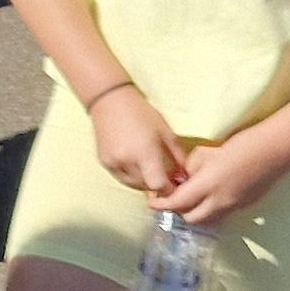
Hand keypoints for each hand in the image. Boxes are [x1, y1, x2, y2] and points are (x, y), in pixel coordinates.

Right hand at [88, 83, 188, 199]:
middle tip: (165, 175)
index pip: (158, 185)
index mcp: (145, 152)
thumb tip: (185, 175)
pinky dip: (131, 176)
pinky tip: (136, 163)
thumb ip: (179, 157)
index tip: (174, 185)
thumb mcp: (166, 132)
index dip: (168, 189)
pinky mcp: (104, 162)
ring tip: (150, 167)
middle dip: (158, 184)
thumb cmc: (140, 113)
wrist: (111, 101)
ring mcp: (113, 162)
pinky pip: (122, 178)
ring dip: (144, 182)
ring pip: (134, 185)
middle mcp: (127, 160)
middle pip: (147, 187)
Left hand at [161, 126, 281, 226]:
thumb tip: (183, 177)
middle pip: (192, 218)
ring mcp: (235, 206)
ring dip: (196, 213)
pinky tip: (210, 196)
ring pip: (208, 219)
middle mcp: (220, 202)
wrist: (275, 150)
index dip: (162, 205)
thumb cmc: (239, 145)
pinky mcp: (246, 206)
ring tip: (190, 199)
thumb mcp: (206, 152)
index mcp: (208, 186)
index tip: (152, 202)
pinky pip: (222, 214)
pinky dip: (211, 209)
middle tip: (171, 199)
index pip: (178, 203)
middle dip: (178, 212)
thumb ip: (190, 168)